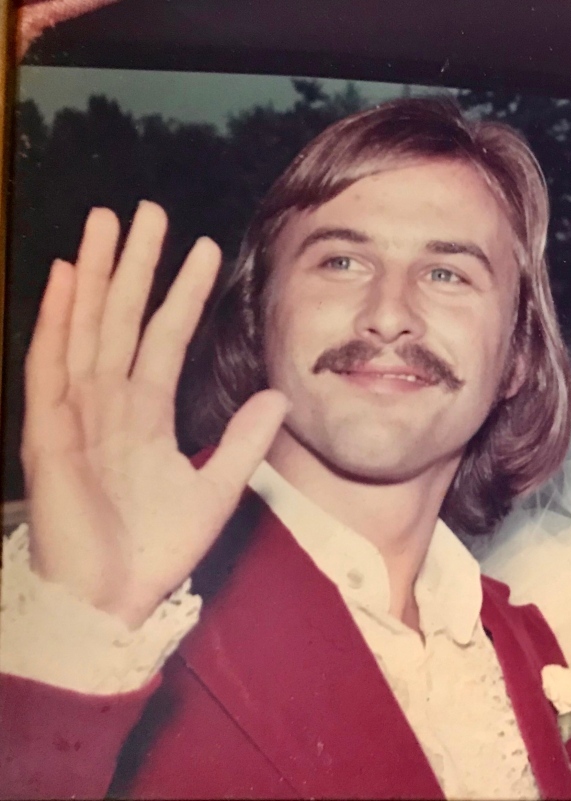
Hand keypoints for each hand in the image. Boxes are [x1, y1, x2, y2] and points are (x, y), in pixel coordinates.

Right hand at [20, 203, 288, 628]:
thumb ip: (244, 441)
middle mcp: (108, 404)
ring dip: (97, 274)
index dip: (183, 293)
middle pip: (121, 318)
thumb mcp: (217, 488)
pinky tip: (68, 277)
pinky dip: (57, 321)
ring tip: (108, 222)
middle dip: (136, 265)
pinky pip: (50, 367)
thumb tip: (276, 395)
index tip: (206, 249)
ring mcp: (75, 415)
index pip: (165, 337)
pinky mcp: (49, 434)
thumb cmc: (155, 550)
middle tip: (149, 210)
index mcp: (145, 415)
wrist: (114, 600)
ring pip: (86, 327)